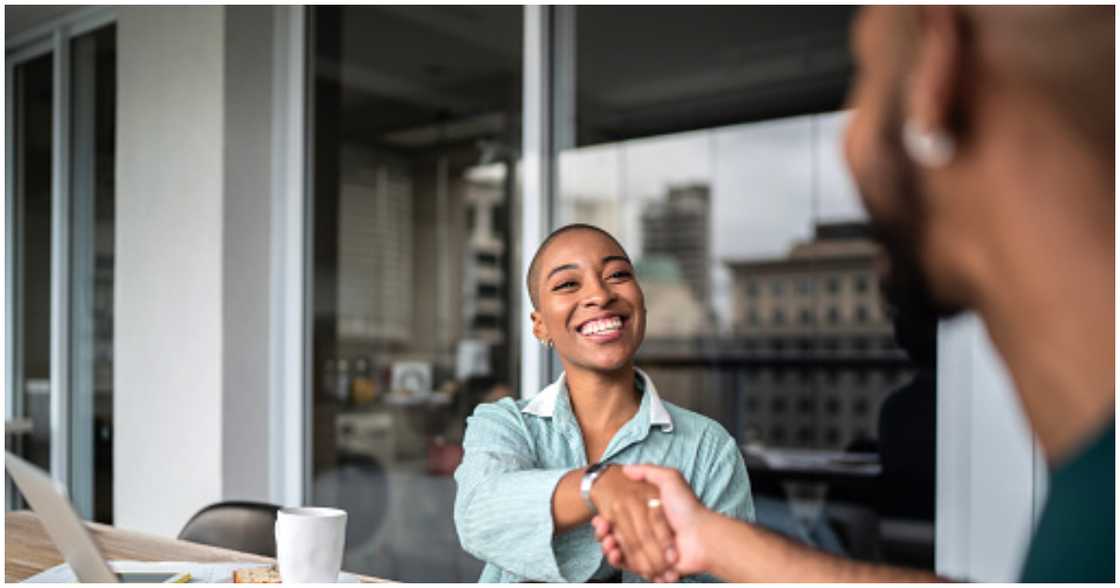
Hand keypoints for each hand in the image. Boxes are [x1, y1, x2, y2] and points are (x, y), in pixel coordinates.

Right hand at [592, 464, 710, 579]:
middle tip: (601, 530)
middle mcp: (648, 532)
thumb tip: (626, 468)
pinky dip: (619, 561)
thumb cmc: (687, 508)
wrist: (702, 537)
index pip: (621, 518)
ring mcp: (649, 550)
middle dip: (605, 533)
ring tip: (608, 542)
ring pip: (620, 550)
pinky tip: (614, 553)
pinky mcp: (651, 566)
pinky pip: (629, 565)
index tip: (600, 518)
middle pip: (617, 535)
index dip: (607, 519)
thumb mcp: (670, 479)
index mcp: (648, 515)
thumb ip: (649, 471)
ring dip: (609, 547)